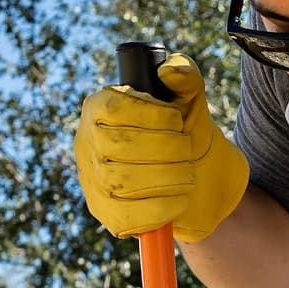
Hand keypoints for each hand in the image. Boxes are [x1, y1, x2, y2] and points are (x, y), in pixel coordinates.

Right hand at [73, 55, 248, 241]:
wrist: (201, 180)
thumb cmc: (187, 132)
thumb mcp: (191, 100)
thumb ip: (185, 75)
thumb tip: (169, 71)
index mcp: (100, 107)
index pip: (113, 109)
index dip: (151, 116)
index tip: (177, 120)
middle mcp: (87, 142)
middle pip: (116, 146)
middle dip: (164, 148)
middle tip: (186, 150)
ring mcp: (92, 180)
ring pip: (121, 181)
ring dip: (166, 177)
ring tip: (187, 173)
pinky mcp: (105, 214)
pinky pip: (126, 216)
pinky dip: (161, 208)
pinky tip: (179, 199)